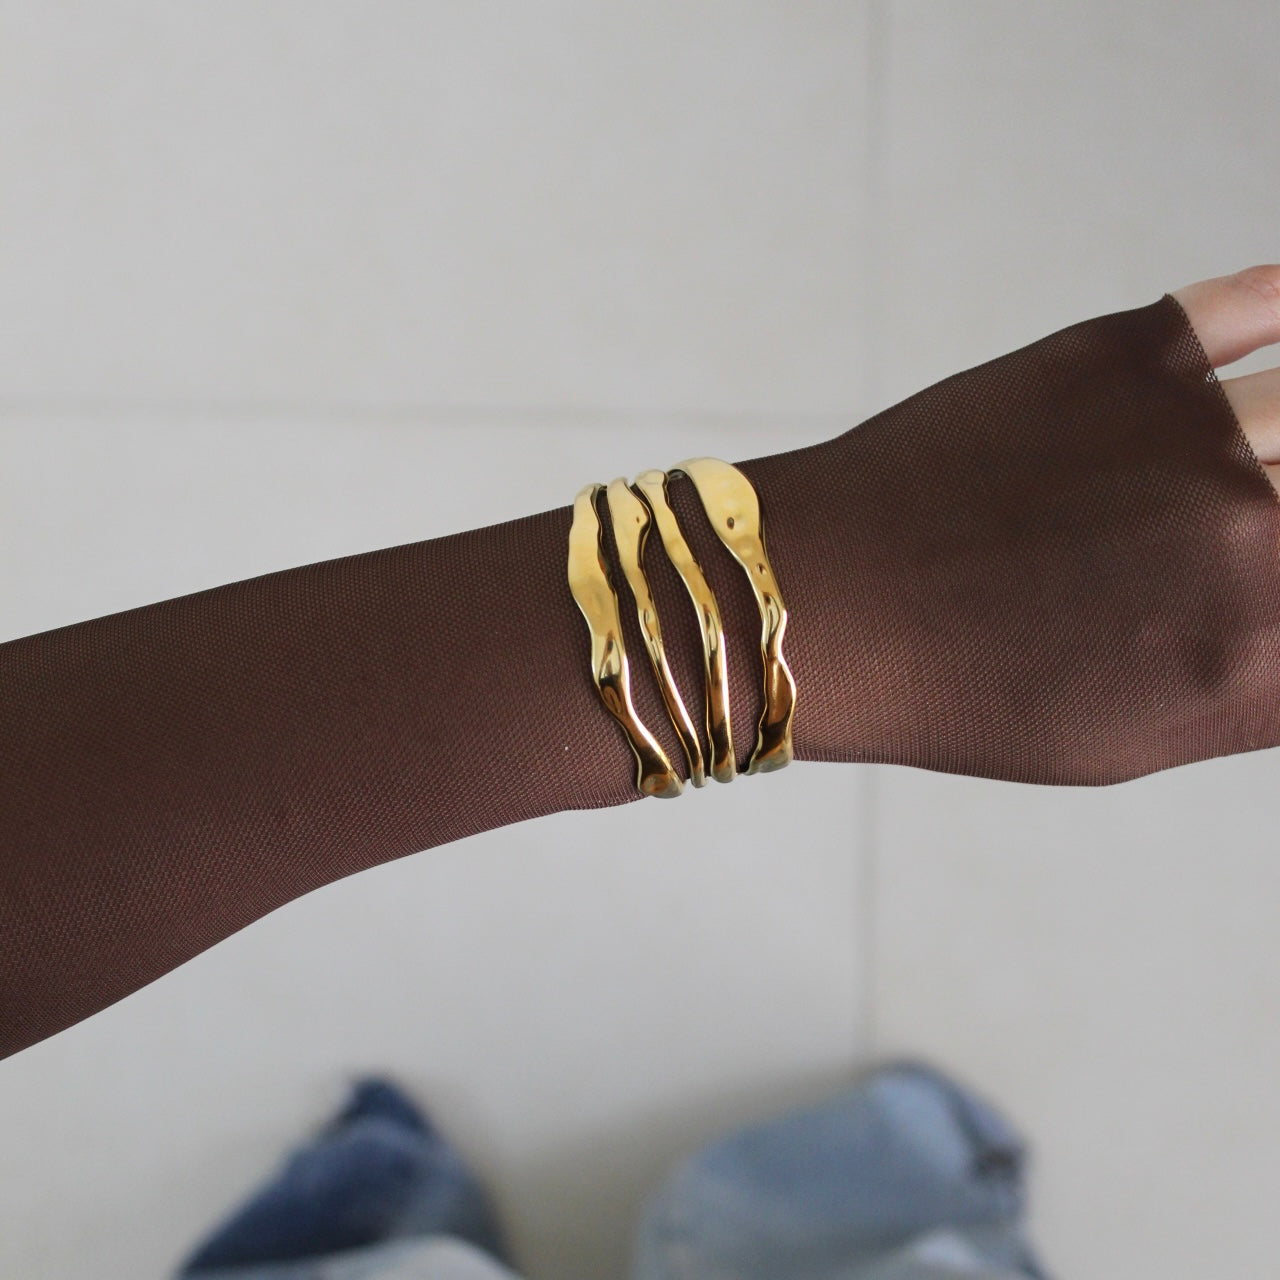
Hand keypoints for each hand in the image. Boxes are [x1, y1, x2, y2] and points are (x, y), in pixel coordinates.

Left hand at [733, 272, 1279, 784]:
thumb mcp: (1123, 736)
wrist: (828, 600)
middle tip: (1258, 518)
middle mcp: (1253, 541)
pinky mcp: (1123, 357)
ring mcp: (1189, 437)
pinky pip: (1253, 305)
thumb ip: (1260, 688)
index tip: (1272, 577)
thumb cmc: (954, 688)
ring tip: (1261, 458)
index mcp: (1257, 657)